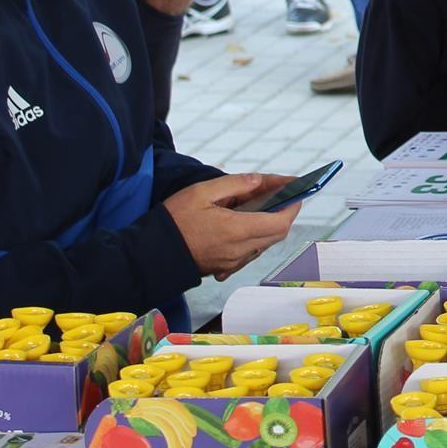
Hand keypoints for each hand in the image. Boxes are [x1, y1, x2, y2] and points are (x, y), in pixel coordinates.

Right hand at [165, 174, 299, 278]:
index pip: (280, 222)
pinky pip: (250, 251)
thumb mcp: (201, 192)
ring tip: (260, 203)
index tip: (296, 192)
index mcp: (236, 231)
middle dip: (284, 213)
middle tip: (281, 193)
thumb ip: (234, 184)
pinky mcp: (224, 266)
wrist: (150, 254)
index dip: (292, 206)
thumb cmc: (172, 222)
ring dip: (269, 223)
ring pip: (264, 243)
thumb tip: (257, 181)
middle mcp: (239, 250)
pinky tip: (243, 220)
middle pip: (277, 234)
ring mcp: (232, 261)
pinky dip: (254, 235)